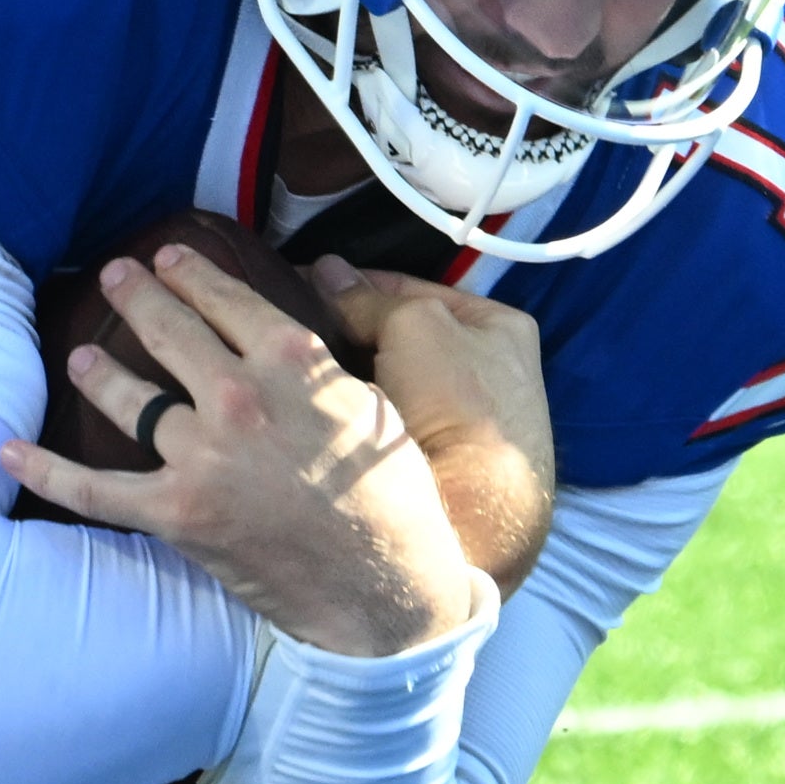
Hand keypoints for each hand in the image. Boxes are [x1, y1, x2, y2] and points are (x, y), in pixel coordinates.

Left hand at [0, 241, 479, 656]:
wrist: (387, 592)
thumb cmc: (393, 500)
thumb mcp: (374, 406)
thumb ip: (322, 365)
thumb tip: (291, 327)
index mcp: (294, 361)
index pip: (225, 299)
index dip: (190, 274)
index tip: (168, 258)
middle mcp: (239, 396)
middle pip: (168, 331)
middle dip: (135, 296)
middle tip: (114, 276)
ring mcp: (202, 455)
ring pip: (129, 397)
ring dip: (98, 371)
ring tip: (80, 354)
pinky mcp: (176, 513)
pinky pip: (93, 490)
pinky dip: (44, 471)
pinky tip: (7, 452)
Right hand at [317, 261, 555, 596]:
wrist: (472, 514)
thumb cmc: (460, 404)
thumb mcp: (414, 325)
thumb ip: (366, 299)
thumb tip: (322, 269)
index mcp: (500, 328)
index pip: (411, 288)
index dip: (356, 283)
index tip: (301, 281)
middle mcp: (485, 370)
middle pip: (394, 336)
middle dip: (346, 330)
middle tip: (286, 324)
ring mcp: (458, 421)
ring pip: (381, 381)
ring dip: (343, 375)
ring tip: (285, 363)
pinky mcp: (432, 461)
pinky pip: (378, 421)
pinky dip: (349, 413)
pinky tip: (307, 406)